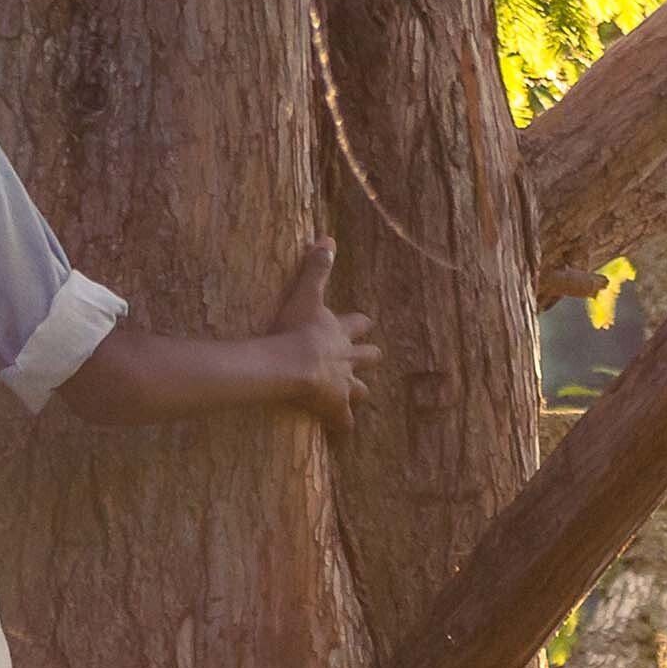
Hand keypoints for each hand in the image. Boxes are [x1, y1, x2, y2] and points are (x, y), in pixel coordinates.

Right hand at [267, 240, 378, 432]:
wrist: (294, 364)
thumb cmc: (295, 328)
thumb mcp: (306, 293)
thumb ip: (317, 267)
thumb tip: (329, 238)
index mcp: (340, 332)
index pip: (358, 324)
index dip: (361, 324)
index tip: (366, 323)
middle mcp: (348, 359)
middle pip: (366, 357)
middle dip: (369, 356)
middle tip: (373, 357)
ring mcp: (343, 384)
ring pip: (360, 389)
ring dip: (359, 391)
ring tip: (358, 395)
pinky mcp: (335, 406)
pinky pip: (343, 420)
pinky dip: (343, 424)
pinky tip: (343, 429)